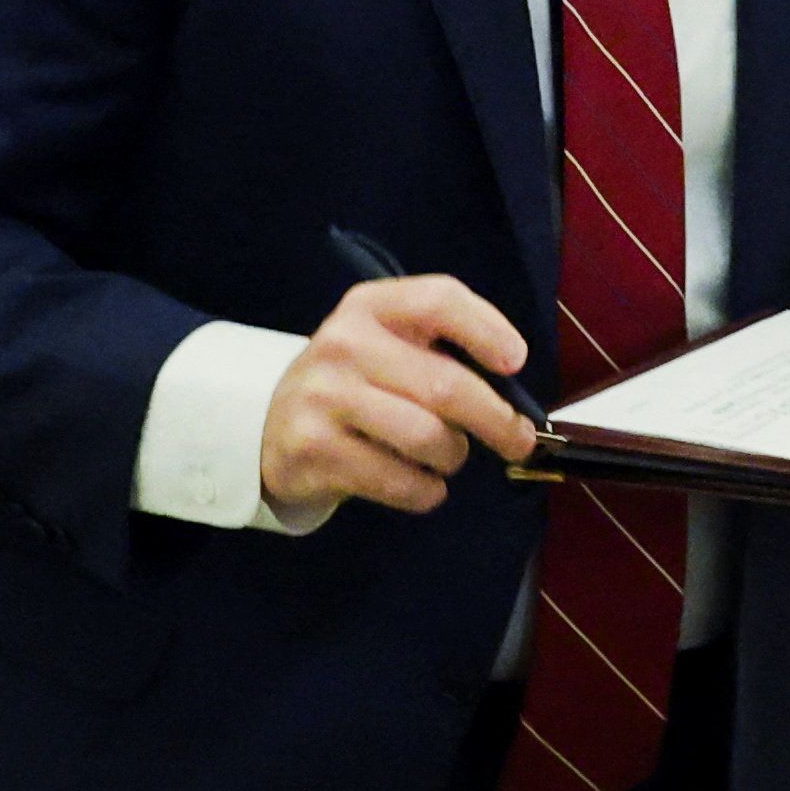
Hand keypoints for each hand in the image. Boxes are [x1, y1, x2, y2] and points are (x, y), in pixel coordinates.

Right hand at [258, 274, 537, 515]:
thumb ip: (442, 351)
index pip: (437, 300)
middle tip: (518, 440)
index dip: (486, 329)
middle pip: (445, 384)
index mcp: (369, 307)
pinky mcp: (316, 450)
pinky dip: (426, 491)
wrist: (271, 423)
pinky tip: (420, 482)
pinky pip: (402, 481)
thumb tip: (514, 397)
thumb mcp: (386, 344)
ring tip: (445, 456)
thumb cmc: (354, 382)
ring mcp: (325, 397)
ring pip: (428, 438)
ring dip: (453, 457)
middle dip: (497, 420)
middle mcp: (344, 344)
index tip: (516, 362)